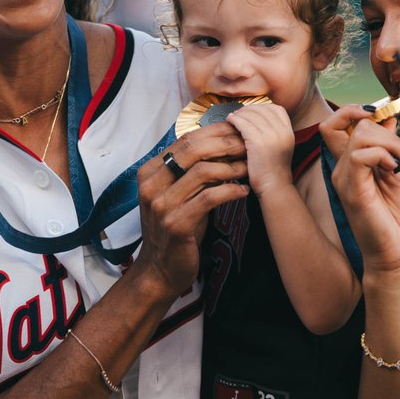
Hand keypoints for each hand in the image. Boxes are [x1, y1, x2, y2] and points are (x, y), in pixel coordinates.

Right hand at [134, 122, 247, 297]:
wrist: (161, 268)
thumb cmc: (176, 227)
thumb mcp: (179, 193)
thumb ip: (193, 170)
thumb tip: (225, 143)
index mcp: (150, 172)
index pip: (185, 140)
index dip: (214, 132)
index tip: (238, 129)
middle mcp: (151, 185)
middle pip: (193, 151)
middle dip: (225, 144)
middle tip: (248, 145)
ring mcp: (161, 205)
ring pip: (203, 172)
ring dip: (232, 167)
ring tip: (250, 168)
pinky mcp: (176, 224)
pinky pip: (209, 198)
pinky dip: (230, 191)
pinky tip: (243, 192)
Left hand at [227, 104, 294, 195]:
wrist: (273, 187)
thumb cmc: (272, 170)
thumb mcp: (281, 147)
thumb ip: (274, 132)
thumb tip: (258, 118)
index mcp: (289, 131)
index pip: (276, 109)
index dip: (262, 107)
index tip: (252, 112)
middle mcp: (282, 131)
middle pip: (263, 110)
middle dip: (249, 109)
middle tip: (239, 113)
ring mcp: (271, 136)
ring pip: (252, 115)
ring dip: (240, 114)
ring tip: (232, 117)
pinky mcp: (258, 142)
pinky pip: (243, 124)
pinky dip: (235, 120)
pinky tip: (230, 121)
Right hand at [322, 109, 399, 275]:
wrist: (397, 251)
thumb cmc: (398, 218)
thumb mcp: (397, 172)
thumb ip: (389, 146)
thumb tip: (387, 118)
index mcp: (350, 164)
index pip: (336, 124)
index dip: (357, 112)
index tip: (386, 121)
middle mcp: (342, 168)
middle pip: (352, 123)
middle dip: (384, 128)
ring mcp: (344, 178)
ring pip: (359, 135)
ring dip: (389, 142)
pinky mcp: (352, 189)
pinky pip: (361, 155)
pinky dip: (383, 154)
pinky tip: (395, 170)